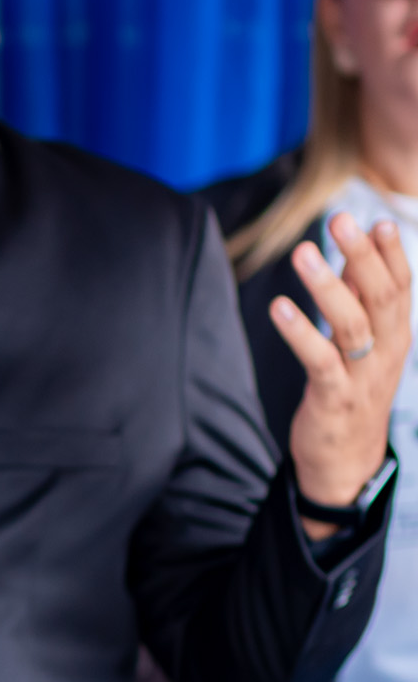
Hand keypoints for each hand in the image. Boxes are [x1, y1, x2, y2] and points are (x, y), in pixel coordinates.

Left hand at [277, 212, 411, 527]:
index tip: (375, 220)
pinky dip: (300, 332)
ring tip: (303, 253)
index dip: (390, 253)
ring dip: (327, 286)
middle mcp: (387, 352)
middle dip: (362, 257)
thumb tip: (356, 257)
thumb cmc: (353, 391)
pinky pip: (320, 361)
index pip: (401, 287)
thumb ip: (360, 303)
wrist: (347, 461)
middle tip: (341, 221)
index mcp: (397, 335)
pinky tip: (279, 308)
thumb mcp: (365, 345)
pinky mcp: (334, 398)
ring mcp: (363, 376)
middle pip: (380, 297)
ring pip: (352, 324)